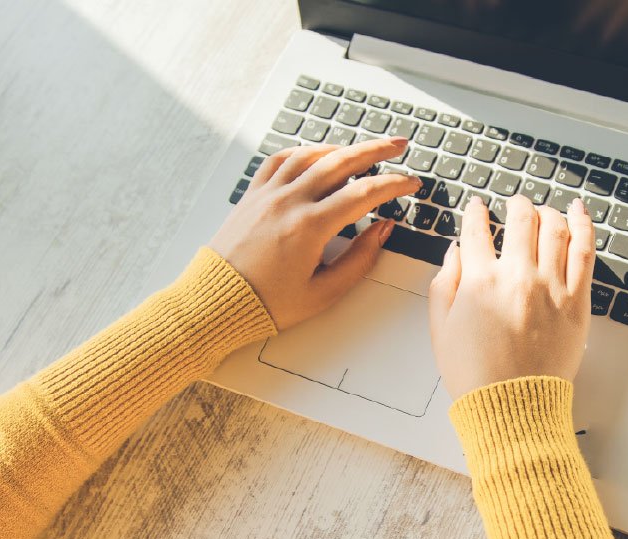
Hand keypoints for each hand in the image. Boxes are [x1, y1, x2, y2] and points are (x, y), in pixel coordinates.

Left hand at [208, 138, 419, 329]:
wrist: (216, 302)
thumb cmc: (267, 303)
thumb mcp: (323, 292)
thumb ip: (359, 260)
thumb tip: (382, 231)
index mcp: (310, 227)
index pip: (364, 194)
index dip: (393, 185)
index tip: (411, 182)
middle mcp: (289, 202)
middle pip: (341, 162)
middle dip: (375, 150)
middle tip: (398, 145)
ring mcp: (268, 194)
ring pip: (310, 155)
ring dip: (341, 148)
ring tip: (362, 149)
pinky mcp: (252, 195)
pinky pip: (279, 160)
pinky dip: (303, 152)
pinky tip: (316, 155)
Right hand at [428, 195, 595, 399]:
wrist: (512, 407)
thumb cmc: (474, 375)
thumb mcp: (440, 329)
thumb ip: (445, 283)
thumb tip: (455, 251)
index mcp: (479, 281)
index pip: (476, 229)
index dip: (475, 212)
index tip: (477, 207)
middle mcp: (517, 276)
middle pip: (521, 219)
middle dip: (516, 204)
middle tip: (515, 204)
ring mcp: (551, 287)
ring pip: (554, 228)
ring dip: (547, 212)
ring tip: (544, 211)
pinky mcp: (577, 302)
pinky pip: (584, 252)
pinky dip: (583, 225)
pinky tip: (579, 212)